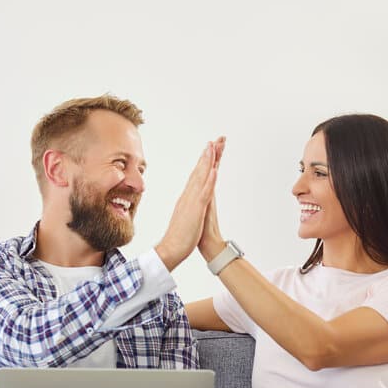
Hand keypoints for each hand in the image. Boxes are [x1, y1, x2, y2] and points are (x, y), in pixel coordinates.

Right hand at [155, 137, 224, 270]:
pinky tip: (214, 170)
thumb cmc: (180, 236)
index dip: (205, 161)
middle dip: (209, 154)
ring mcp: (192, 201)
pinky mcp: (196, 210)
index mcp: (188, 197)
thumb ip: (190, 206)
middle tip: (216, 139)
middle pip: (200, 170)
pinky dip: (209, 181)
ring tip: (213, 146)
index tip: (211, 148)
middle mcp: (189, 195)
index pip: (198, 175)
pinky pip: (204, 193)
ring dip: (208, 161)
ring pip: (201, 177)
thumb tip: (194, 201)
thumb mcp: (188, 217)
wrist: (171, 248)